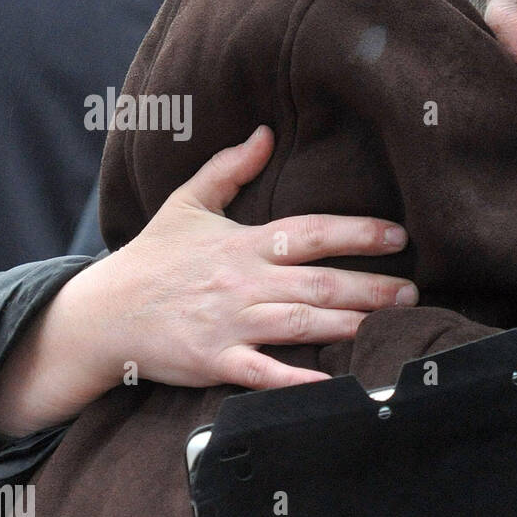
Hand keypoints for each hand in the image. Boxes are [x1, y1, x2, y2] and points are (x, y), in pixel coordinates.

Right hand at [0, 126, 417, 433]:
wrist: (102, 314)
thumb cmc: (150, 259)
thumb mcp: (186, 203)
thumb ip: (229, 169)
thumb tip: (264, 132)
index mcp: (243, 244)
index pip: (311, 231)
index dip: (357, 232)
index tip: (398, 236)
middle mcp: (243, 281)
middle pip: (319, 282)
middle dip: (372, 287)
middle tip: (414, 292)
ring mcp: (230, 322)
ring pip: (303, 323)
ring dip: (351, 326)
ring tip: (392, 326)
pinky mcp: (215, 360)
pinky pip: (264, 372)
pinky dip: (297, 379)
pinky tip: (333, 383)